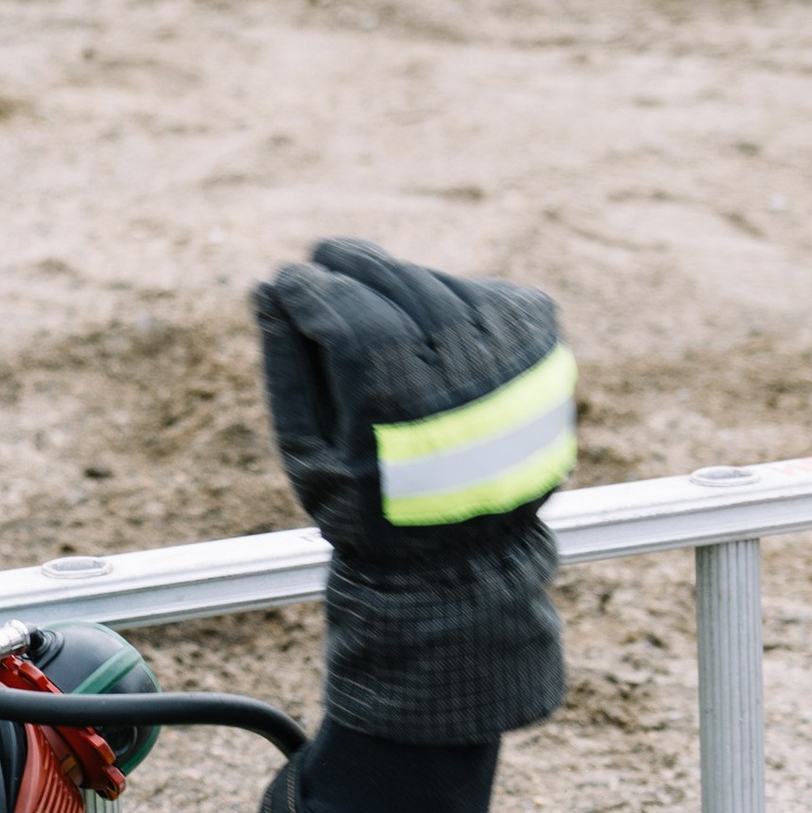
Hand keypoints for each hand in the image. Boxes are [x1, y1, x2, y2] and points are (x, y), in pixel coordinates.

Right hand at [253, 236, 571, 566]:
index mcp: (398, 412)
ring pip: (439, 283)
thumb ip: (287, 367)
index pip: (349, 314)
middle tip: (323, 258)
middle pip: (398, 284)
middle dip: (352, 265)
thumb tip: (269, 289)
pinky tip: (425, 330)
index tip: (289, 280)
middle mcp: (463, 380)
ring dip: (397, 281)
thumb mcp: (307, 453)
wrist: (463, 554)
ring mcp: (512, 360)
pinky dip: (447, 297)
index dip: (313, 289)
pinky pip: (483, 293)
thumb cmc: (369, 506)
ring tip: (369, 302)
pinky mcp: (541, 348)